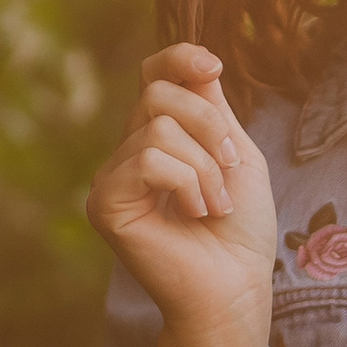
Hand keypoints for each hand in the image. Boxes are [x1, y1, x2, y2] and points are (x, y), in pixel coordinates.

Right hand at [85, 43, 277, 346]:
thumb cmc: (241, 232)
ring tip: (214, 206)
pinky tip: (195, 214)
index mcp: (160, 139)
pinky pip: (147, 159)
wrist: (236, 289)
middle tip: (230, 171)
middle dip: (209, 126)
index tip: (213, 67)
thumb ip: (213, 110)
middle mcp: (128, 154)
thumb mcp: (238, 156)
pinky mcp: (104, 204)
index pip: (152, 76)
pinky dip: (186, 182)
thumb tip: (199, 63)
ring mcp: (111, 179)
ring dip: (205, 167)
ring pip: (156, 127)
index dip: (177, 58)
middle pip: (157, 94)